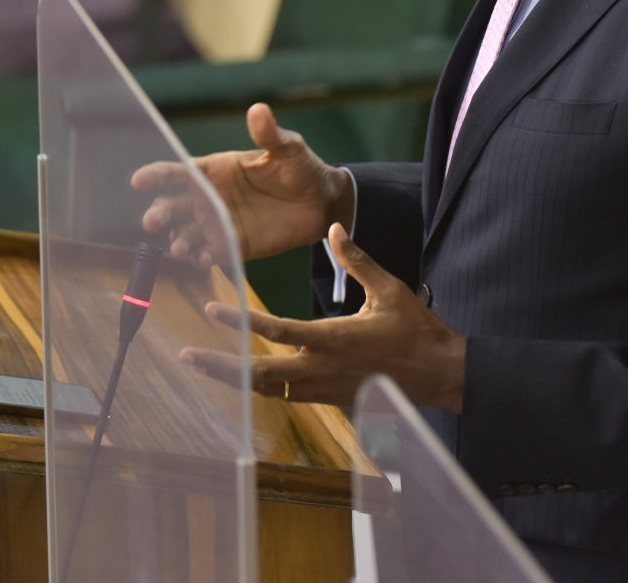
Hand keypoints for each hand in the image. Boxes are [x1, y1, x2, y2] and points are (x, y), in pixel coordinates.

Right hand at [132, 103, 353, 263]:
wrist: (322, 203)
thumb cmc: (301, 168)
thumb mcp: (288, 149)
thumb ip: (270, 135)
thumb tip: (258, 110)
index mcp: (216, 170)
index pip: (179, 171)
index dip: (157, 174)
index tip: (139, 180)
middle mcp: (211, 198)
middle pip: (176, 205)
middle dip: (161, 212)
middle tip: (151, 221)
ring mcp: (220, 224)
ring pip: (188, 233)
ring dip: (179, 241)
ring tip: (180, 248)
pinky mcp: (234, 245)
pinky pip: (212, 252)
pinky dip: (203, 257)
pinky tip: (202, 259)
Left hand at [180, 223, 465, 411]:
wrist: (439, 375)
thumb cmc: (417, 329)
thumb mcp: (390, 289)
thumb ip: (358, 259)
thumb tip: (333, 227)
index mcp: (337, 338)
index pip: (279, 330)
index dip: (242, 322)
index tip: (213, 310)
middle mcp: (325, 369)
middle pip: (261, 374)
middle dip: (222, 366)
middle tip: (188, 355)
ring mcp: (327, 390)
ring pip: (271, 390)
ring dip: (236, 379)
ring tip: (205, 367)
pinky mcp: (333, 401)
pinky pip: (289, 397)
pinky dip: (263, 388)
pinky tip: (245, 379)